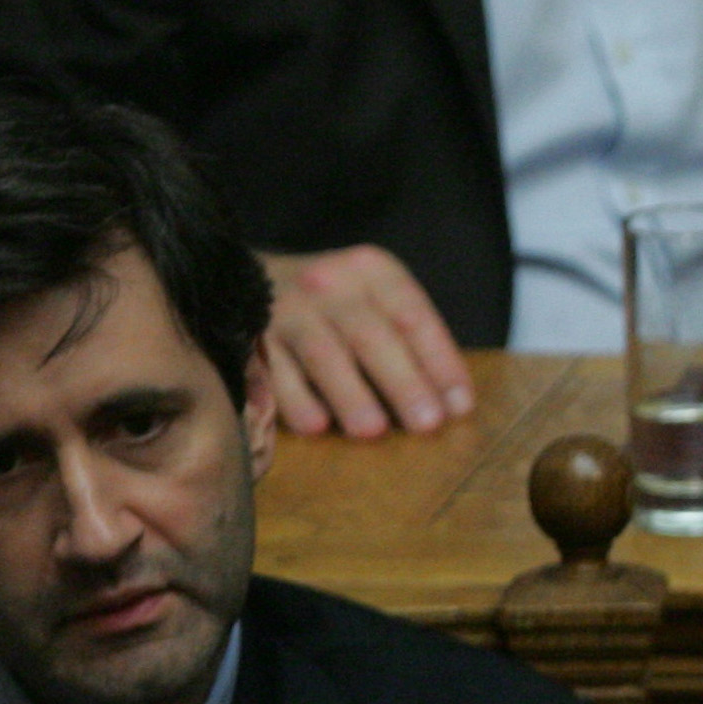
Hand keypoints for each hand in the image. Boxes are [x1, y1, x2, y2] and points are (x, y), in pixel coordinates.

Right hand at [256, 246, 472, 437]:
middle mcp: (330, 284)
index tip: (460, 405)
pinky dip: (296, 400)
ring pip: (323, 355)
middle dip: (403, 382)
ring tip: (373, 431)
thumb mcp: (372, 294)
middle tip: (427, 423)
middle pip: (372, 336)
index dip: (440, 362)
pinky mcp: (249, 336)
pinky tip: (317, 426)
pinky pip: (274, 372)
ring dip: (350, 395)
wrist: (242, 276)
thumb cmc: (330, 299)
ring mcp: (286, 309)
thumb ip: (407, 336)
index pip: (414, 318)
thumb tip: (449, 400)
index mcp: (372, 271)